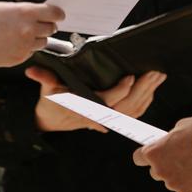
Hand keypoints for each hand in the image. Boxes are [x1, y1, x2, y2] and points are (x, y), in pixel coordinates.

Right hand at [0, 2, 65, 67]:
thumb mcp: (5, 8)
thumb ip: (25, 12)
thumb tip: (41, 16)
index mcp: (25, 13)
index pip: (55, 13)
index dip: (57, 14)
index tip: (57, 15)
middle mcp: (28, 30)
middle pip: (51, 29)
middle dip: (46, 26)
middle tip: (37, 24)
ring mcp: (23, 46)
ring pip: (42, 42)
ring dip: (35, 38)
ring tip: (17, 34)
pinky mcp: (18, 59)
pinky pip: (29, 53)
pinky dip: (24, 48)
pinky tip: (8, 44)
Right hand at [27, 67, 166, 132]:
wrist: (52, 120)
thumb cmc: (51, 102)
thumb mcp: (47, 90)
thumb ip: (43, 79)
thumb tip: (32, 70)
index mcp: (85, 106)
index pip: (106, 101)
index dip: (120, 90)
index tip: (130, 77)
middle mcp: (98, 115)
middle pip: (126, 105)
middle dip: (142, 89)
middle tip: (154, 72)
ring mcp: (107, 118)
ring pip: (133, 109)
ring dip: (148, 93)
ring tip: (159, 76)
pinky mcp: (112, 117)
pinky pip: (133, 113)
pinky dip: (145, 102)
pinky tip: (153, 89)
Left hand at [133, 116, 191, 191]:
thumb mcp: (180, 127)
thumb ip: (169, 139)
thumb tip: (168, 143)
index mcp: (154, 153)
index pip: (138, 158)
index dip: (144, 156)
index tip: (149, 155)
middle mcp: (160, 170)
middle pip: (155, 172)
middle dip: (164, 166)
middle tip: (179, 158)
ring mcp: (173, 183)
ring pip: (171, 181)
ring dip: (178, 175)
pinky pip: (185, 188)